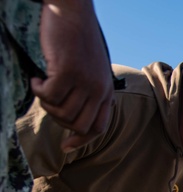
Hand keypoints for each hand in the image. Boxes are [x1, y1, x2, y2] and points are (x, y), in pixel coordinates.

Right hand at [32, 0, 113, 150]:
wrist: (72, 13)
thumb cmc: (77, 41)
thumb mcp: (90, 70)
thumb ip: (87, 92)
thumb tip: (72, 117)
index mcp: (106, 92)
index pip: (98, 127)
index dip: (82, 140)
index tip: (66, 147)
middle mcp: (99, 90)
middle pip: (78, 124)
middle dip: (58, 120)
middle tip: (47, 103)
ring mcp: (85, 82)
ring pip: (62, 113)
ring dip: (46, 104)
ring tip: (42, 87)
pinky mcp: (68, 72)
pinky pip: (49, 97)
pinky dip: (38, 91)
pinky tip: (36, 78)